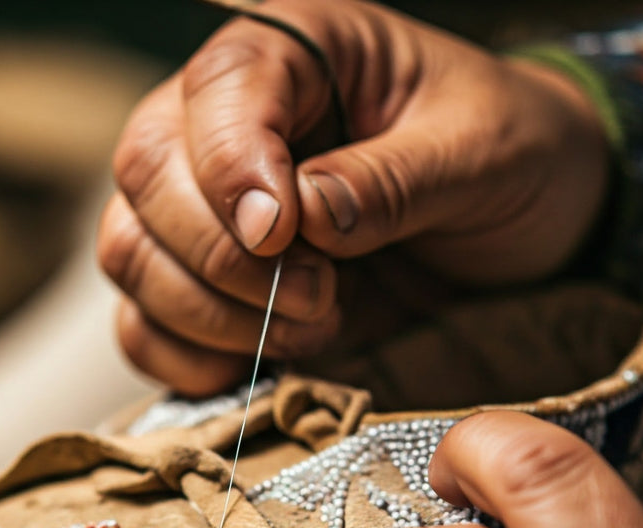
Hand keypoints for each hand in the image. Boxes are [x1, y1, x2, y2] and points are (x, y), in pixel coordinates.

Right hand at [98, 0, 609, 393]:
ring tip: (311, 324)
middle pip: (144, 175)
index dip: (231, 169)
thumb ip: (392, 180)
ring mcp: (199, 209)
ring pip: (130, 254)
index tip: (282, 236)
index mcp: (297, 54)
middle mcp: (223, 123)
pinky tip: (260, 358)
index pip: (218, 89)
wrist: (512, 230)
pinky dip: (186, 359)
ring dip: (209, 315)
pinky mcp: (199, 288)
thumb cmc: (507, 160)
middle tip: (319, 296)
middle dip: (223, 258)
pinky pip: (142, 327)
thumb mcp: (480, 154)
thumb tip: (301, 216)